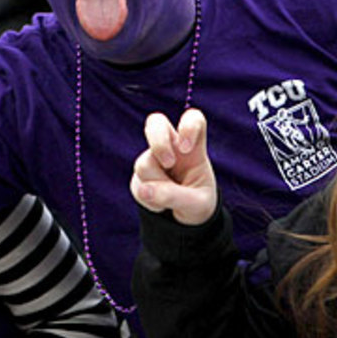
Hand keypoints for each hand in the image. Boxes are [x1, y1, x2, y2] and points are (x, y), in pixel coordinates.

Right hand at [131, 108, 217, 225]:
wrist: (186, 217)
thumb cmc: (198, 202)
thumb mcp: (197, 204)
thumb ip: (174, 196)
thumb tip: (144, 190)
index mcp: (194, 147)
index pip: (193, 119)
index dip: (188, 126)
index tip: (186, 148)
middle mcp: (171, 147)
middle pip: (156, 122)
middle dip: (158, 141)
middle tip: (168, 163)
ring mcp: (153, 159)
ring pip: (144, 164)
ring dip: (158, 187)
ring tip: (173, 198)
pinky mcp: (140, 176)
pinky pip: (138, 187)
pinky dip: (151, 201)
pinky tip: (162, 205)